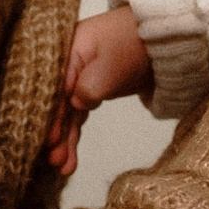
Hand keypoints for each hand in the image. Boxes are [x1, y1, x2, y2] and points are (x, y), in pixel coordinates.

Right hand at [43, 4, 152, 177]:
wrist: (160, 39)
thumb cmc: (134, 43)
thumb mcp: (112, 64)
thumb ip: (90, 85)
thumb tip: (75, 105)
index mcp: (63, 52)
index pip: (51, 88)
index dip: (49, 114)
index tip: (48, 139)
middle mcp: (64, 67)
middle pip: (55, 103)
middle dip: (54, 133)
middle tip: (54, 161)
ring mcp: (75, 79)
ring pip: (65, 114)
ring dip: (64, 140)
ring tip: (63, 169)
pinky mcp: (88, 90)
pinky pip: (76, 116)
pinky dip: (73, 135)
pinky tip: (69, 159)